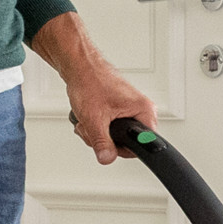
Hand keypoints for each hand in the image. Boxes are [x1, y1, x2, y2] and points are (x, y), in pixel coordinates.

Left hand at [32, 12, 156, 163]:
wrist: (78, 66)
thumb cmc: (90, 81)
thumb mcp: (94, 118)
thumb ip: (102, 142)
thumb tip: (107, 158)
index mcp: (144, 110)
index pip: (143, 144)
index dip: (123, 149)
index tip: (111, 146)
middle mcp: (141, 109)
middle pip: (127, 142)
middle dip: (105, 140)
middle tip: (92, 130)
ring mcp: (130, 109)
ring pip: (116, 136)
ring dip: (97, 133)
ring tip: (88, 120)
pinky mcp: (120, 108)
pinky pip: (111, 127)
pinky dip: (97, 125)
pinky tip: (89, 117)